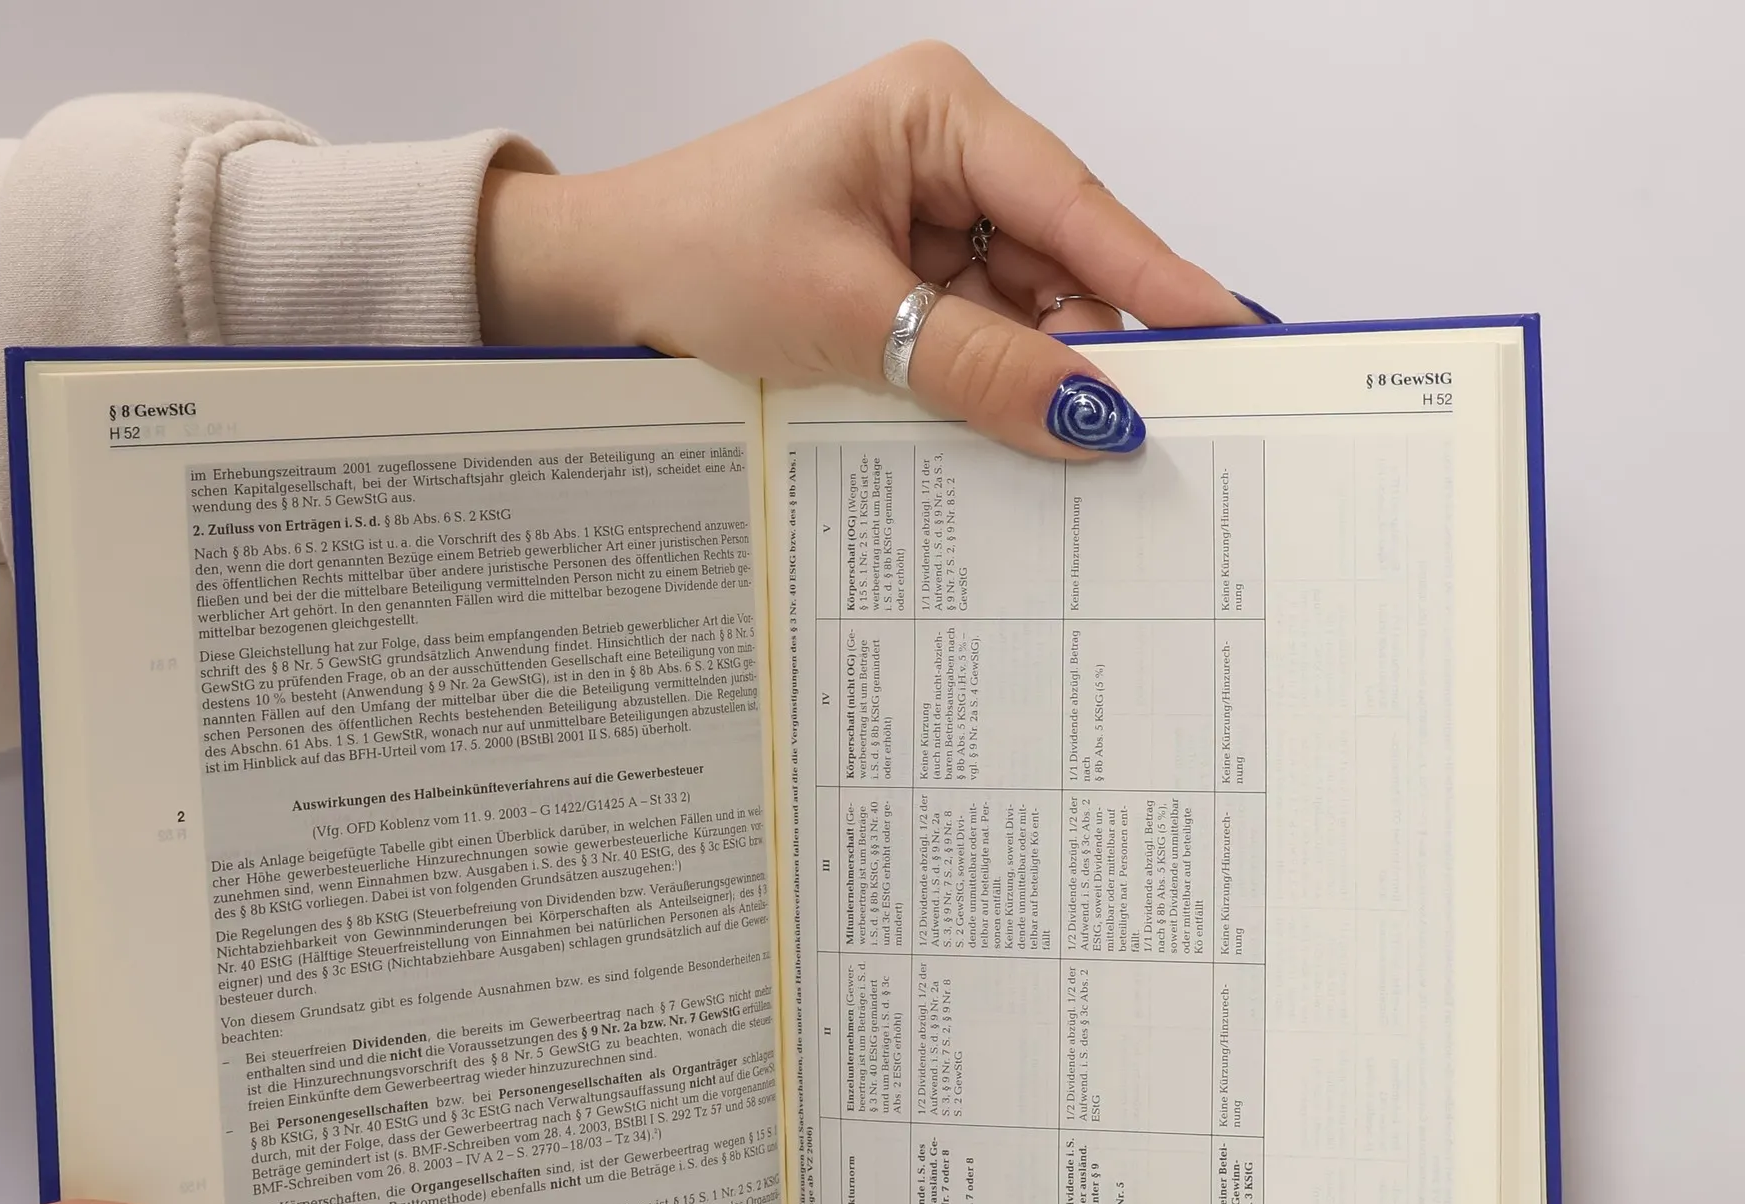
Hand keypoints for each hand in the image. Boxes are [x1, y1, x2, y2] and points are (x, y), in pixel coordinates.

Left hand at [477, 41, 1265, 457]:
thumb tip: (1095, 415)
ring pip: (1027, 318)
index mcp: (940, 114)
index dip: (1158, 278)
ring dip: (1037, 385)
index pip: (1077, 205)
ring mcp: (931, 225)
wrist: (596, 291)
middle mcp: (948, 159)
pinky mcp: (908, 285)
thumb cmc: (694, 257)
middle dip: (1091, 350)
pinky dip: (992, 396)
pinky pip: (979, 346)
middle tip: (1146, 439)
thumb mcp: (849, 316)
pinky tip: (1010, 444)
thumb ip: (979, 368)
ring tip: (1069, 462)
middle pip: (1065, 267)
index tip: (1234, 334)